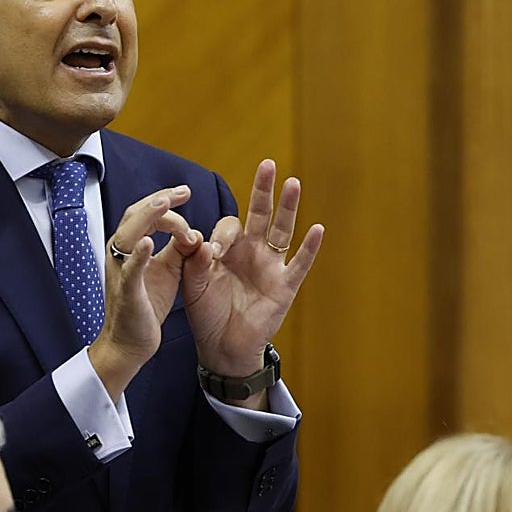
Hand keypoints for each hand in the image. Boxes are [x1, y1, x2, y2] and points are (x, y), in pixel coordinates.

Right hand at [88, 185, 202, 399]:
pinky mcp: (127, 292)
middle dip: (159, 200)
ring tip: (165, 203)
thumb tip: (194, 231)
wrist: (131, 341)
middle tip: (183, 191)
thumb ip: (179, 247)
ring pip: (128, 235)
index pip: (146, 213)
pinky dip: (138, 255)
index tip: (185, 193)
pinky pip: (129, 270)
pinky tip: (149, 242)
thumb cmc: (148, 302)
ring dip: (148, 218)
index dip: (165, 200)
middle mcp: (122, 253)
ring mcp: (121, 271)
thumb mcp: (169, 268)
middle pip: (135, 215)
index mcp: (132, 246)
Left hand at [181, 160, 324, 402]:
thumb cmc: (206, 313)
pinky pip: (299, 263)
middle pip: (260, 214)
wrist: (222, 346)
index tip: (213, 252)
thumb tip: (200, 241)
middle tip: (268, 164)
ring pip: (283, 230)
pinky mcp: (284, 286)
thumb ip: (194, 262)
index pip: (229, 226)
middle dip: (263, 189)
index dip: (222, 236)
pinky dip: (310, 248)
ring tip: (293, 183)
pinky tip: (318, 229)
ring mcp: (271, 266)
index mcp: (228, 248)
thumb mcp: (193, 285)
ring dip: (288, 207)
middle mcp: (252, 251)